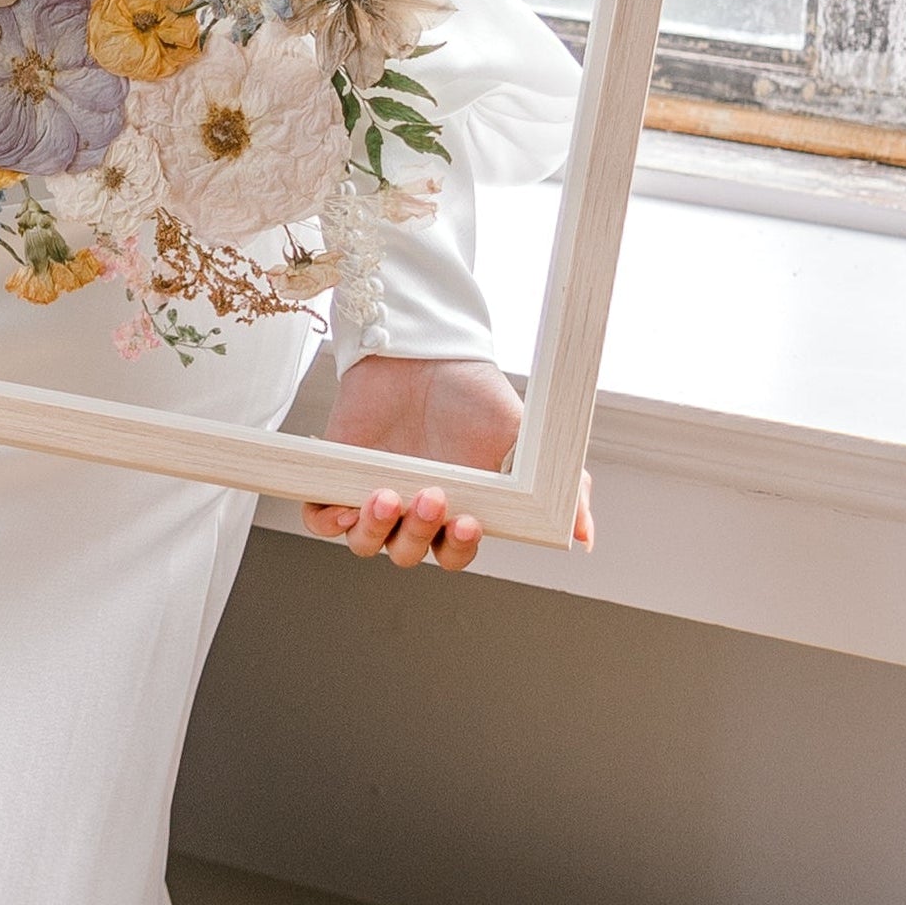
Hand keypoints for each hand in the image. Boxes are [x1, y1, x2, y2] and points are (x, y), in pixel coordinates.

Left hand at [307, 353, 594, 569]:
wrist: (421, 351)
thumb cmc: (472, 394)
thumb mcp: (524, 436)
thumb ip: (564, 486)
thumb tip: (584, 536)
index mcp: (457, 509)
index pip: (454, 552)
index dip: (459, 548)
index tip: (469, 520)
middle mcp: (413, 509)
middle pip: (410, 553)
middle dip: (419, 533)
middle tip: (431, 496)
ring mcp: (371, 493)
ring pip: (366, 543)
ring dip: (376, 530)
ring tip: (387, 495)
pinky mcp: (333, 475)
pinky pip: (321, 519)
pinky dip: (327, 522)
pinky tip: (343, 507)